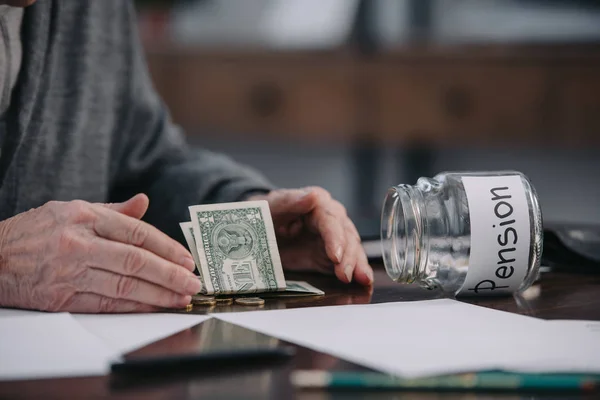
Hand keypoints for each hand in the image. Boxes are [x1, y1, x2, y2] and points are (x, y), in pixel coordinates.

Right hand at [0, 194, 200, 312]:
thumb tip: (144, 202)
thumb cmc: (36, 231)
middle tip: (193, 282)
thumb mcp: (71, 210)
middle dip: (170, 274)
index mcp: (84, 216)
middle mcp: (78, 243)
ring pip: (123, 285)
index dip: (167, 247)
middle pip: (135, 260)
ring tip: (180, 298)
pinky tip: (153, 307)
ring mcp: (68, 272)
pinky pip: (105, 303)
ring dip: (157, 294)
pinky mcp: (60, 298)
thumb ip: (113, 210)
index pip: (136, 232)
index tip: (187, 259)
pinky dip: (133, 307)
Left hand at [247, 187, 373, 285]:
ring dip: (357, 265)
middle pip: (346, 235)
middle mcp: (330, 218)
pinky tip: (364, 280)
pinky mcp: (331, 255)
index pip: (331, 219)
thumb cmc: (266, 214)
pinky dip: (357, 271)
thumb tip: (313, 196)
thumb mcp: (272, 206)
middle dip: (349, 256)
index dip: (335, 237)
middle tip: (345, 274)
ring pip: (352, 249)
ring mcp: (333, 238)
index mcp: (317, 203)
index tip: (336, 255)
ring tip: (362, 279)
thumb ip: (291, 201)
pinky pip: (348, 262)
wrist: (257, 231)